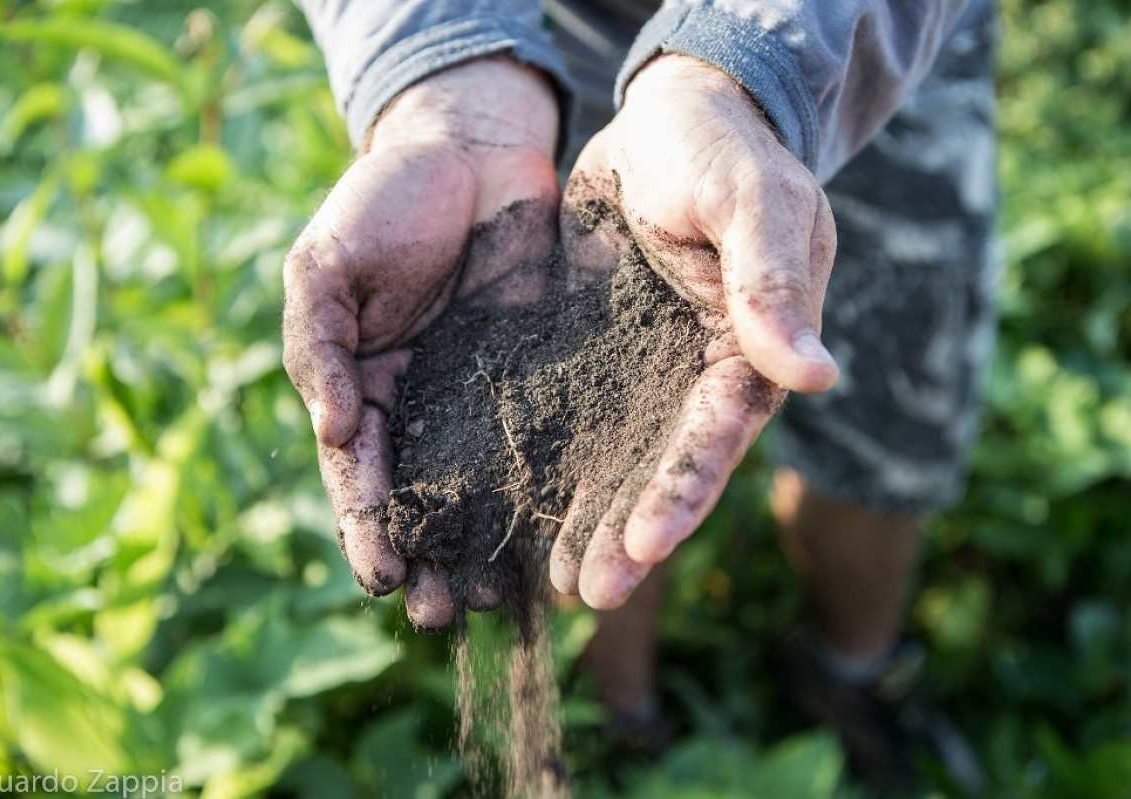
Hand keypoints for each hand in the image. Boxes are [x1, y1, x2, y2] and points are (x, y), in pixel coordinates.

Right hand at [282, 57, 559, 627]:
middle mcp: (420, 410)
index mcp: (359, 389)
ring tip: (497, 601)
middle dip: (426, 559)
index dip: (366, 526)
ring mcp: (481, 400)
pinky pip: (545, 445)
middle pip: (421, 502)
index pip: (358, 475)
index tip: (380, 575)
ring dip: (485, 548)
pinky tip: (558, 537)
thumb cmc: (384, 201)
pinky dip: (546, 494)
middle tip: (439, 614)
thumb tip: (335, 428)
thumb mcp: (326, 264)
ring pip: (483, 491)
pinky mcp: (542, 381)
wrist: (470, 149)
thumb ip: (318, 343)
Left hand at [551, 54, 838, 608]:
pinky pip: (565, 414)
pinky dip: (543, 462)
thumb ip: (771, 283)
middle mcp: (696, 375)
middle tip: (587, 595)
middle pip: (662, 467)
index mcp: (750, 348)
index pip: (718, 434)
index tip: (645, 543)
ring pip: (611, 457)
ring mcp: (641, 369)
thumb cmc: (724, 150)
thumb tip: (814, 377)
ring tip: (547, 584)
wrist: (670, 118)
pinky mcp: (591, 351)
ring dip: (584, 517)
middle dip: (628, 532)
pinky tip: (508, 504)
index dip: (683, 490)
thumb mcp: (751, 202)